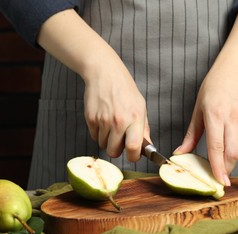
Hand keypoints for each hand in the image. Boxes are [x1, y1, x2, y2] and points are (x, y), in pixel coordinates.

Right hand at [37, 9, 150, 161]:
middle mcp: (119, 121)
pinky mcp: (90, 119)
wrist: (104, 73)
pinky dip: (99, 133)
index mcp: (135, 118)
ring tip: (112, 125)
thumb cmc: (125, 89)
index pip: (133, 148)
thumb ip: (144, 129)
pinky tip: (103, 120)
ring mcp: (103, 120)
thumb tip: (147, 147)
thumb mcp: (141, 107)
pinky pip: (94, 137)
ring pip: (103, 145)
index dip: (133, 156)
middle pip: (114, 152)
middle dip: (117, 149)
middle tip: (120, 140)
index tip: (133, 155)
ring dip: (107, 140)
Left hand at [175, 66, 237, 185]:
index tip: (218, 182)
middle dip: (225, 170)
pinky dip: (236, 151)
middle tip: (218, 180)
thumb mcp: (197, 111)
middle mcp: (233, 119)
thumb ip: (191, 136)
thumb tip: (180, 154)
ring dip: (230, 162)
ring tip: (221, 167)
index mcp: (216, 115)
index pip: (217, 147)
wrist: (234, 73)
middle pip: (232, 153)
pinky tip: (228, 149)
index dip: (218, 167)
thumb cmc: (212, 90)